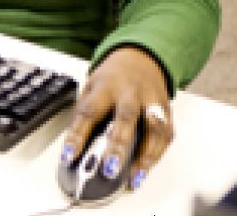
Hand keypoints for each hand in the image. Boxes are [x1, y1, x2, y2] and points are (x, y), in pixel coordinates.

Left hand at [60, 46, 172, 190]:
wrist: (140, 58)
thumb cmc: (112, 76)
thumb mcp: (91, 84)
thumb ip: (86, 110)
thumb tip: (75, 142)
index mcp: (105, 84)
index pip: (89, 110)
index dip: (78, 134)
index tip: (69, 155)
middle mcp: (130, 92)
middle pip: (126, 117)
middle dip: (117, 145)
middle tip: (108, 169)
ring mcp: (151, 101)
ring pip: (153, 128)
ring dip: (144, 156)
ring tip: (133, 178)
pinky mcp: (167, 111)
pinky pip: (166, 135)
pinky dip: (157, 155)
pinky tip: (145, 169)